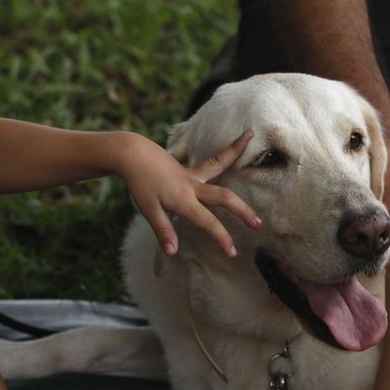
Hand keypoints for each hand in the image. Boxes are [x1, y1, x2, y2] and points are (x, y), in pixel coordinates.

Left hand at [124, 131, 257, 256]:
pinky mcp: (190, 168)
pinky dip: (228, 151)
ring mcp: (193, 174)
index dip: (222, 238)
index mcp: (183, 199)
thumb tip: (173, 252)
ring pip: (220, 164)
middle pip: (224, 197)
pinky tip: (241, 138)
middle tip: (258, 223)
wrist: (131, 155)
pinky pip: (213, 161)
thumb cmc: (139, 183)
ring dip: (236, 151)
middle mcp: (193, 186)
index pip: (208, 222)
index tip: (233, 252)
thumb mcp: (148, 210)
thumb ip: (163, 230)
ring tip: (251, 137)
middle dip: (242, 210)